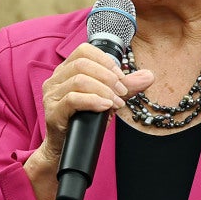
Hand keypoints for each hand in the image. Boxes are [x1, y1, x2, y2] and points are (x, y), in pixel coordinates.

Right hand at [23, 43, 152, 199]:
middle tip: (122, 92)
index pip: (84, 51)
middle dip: (108, 77)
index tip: (122, 77)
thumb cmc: (85, 121)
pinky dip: (93, 101)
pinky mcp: (53, 112)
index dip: (106, 61)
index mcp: (66, 70)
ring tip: (116, 103)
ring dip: (104, 90)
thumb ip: (126, 86)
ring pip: (79, 80)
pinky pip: (72, 99)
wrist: (67, 148)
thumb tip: (148, 75)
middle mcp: (55, 79)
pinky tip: (106, 107)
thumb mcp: (108, 99)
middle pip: (82, 64)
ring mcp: (52, 95)